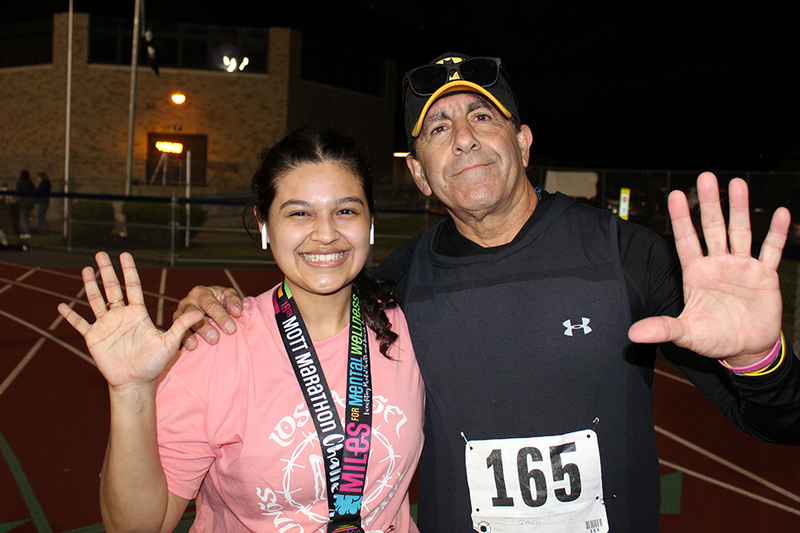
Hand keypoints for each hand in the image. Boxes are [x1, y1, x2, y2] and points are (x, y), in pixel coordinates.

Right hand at [58, 252, 204, 390]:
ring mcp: (106, 325)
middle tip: (101, 253)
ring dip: (90, 285)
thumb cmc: (154, 363)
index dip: (129, 271)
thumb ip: (181, 326)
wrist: (136, 382)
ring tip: (86, 269)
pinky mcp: (94, 337)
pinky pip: (80, 324)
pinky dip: (70, 315)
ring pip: (96, 300)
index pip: (133, 287)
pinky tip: (61, 305)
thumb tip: (197, 312)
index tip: (125, 255)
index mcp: (137, 314)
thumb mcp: (170, 343)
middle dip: (107, 270)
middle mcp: (121, 316)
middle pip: (112, 288)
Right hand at [173, 285, 242, 349]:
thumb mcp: (228, 296)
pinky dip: (183, 340)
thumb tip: (237, 312)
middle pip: (195, 315)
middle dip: (205, 327)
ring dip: (190, 335)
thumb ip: (234, 301)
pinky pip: (177, 333)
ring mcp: (179, 315)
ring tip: (196, 345)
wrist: (207, 307)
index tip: (231, 329)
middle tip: (215, 338)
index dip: (221, 317)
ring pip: (184, 324)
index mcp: (201, 293)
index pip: (211, 305)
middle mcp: (187, 302)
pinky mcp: (175, 326)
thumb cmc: (219, 300)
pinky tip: (189, 347)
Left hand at [628, 172, 790, 365]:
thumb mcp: (686, 334)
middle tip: (705, 178)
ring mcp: (741, 267)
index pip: (686, 240)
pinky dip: (776, 233)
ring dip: (739, 209)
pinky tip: (779, 213)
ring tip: (737, 184)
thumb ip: (662, 329)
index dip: (681, 219)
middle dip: (709, 204)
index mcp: (695, 273)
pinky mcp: (764, 275)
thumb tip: (633, 334)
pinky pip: (771, 250)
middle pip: (712, 228)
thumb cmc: (713, 338)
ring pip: (740, 232)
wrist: (746, 349)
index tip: (675, 195)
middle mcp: (717, 264)